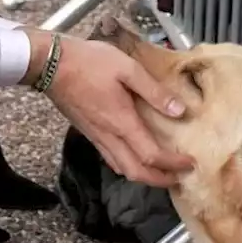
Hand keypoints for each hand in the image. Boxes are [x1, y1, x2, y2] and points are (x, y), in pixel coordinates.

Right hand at [25, 31, 192, 186]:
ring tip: (161, 170)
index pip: (151, 156)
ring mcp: (95, 136)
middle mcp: (108, 136)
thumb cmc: (88, 62)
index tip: (190, 162)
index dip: (173, 165)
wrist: (50, 64)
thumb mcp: (127, 68)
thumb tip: (179, 110)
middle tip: (179, 176)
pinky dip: (127, 165)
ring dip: (144, 176)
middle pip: (136, 173)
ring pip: (121, 169)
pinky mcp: (88, 132)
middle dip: (160, 180)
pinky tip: (135, 155)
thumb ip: (154, 91)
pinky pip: (110, 158)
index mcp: (122, 122)